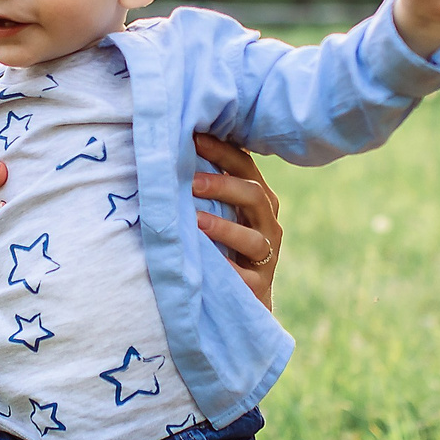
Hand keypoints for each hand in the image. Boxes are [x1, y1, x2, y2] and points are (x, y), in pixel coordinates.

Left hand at [192, 134, 282, 308]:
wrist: (238, 301)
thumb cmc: (222, 246)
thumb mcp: (219, 213)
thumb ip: (204, 188)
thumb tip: (172, 148)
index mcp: (258, 200)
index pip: (245, 167)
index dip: (222, 151)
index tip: (193, 138)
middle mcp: (267, 224)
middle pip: (254, 196)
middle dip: (222, 186)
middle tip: (190, 182)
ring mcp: (266, 257)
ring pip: (253, 239)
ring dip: (224, 228)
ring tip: (196, 222)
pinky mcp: (258, 287)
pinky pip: (245, 279)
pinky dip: (227, 270)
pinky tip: (206, 263)